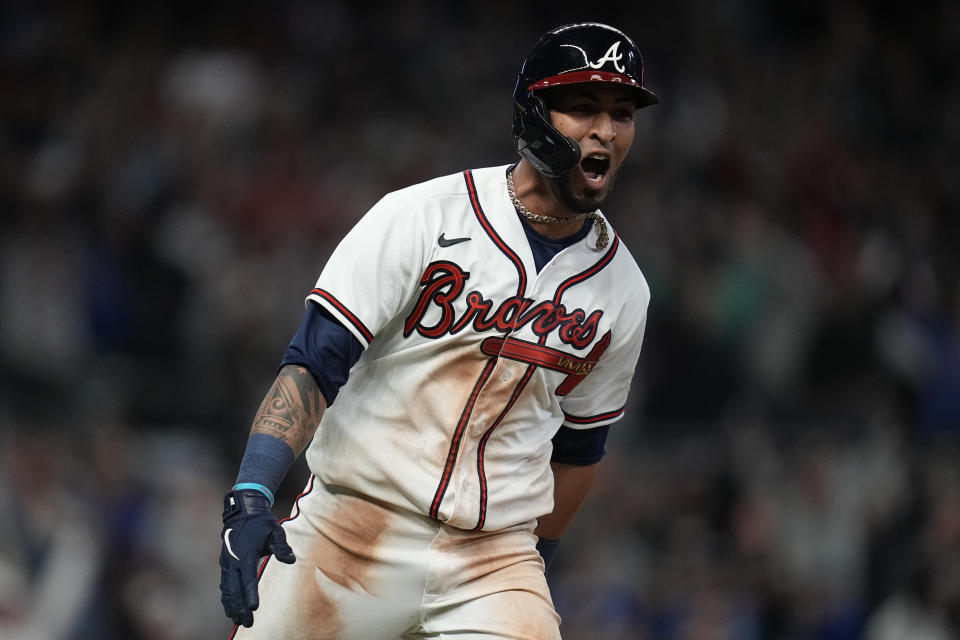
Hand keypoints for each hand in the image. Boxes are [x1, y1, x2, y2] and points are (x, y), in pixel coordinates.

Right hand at [219, 489, 295, 627]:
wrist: (242, 511)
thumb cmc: (262, 523)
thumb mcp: (275, 530)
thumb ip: (282, 546)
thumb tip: (291, 560)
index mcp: (246, 553)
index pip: (248, 578)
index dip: (251, 593)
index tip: (254, 608)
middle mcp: (233, 560)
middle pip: (235, 589)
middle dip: (240, 607)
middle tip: (247, 622)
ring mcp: (227, 563)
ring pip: (228, 589)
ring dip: (233, 606)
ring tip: (239, 621)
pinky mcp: (225, 564)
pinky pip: (225, 585)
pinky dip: (227, 598)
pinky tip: (231, 610)